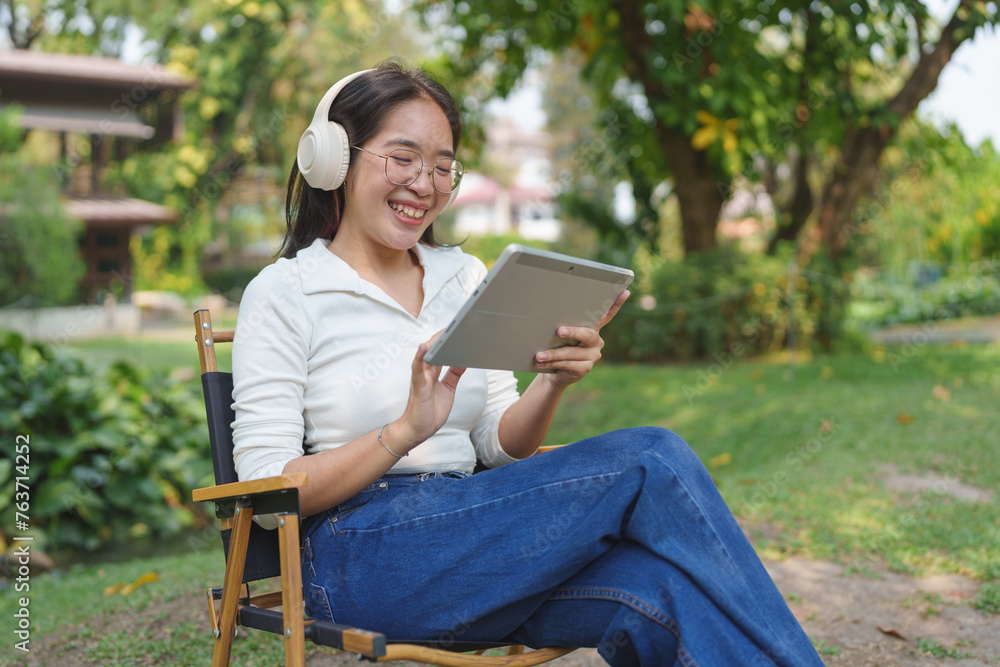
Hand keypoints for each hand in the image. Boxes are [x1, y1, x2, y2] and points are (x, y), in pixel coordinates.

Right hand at [390, 332, 466, 451]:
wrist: (419, 431)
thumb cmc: (430, 411)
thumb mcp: (448, 389)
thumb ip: (454, 374)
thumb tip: (464, 360)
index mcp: (433, 372)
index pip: (441, 351)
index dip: (448, 340)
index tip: (460, 328)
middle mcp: (426, 372)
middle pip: (434, 349)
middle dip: (443, 337)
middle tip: (456, 325)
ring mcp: (421, 378)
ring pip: (426, 356)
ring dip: (434, 343)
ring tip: (443, 331)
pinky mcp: (417, 387)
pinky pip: (417, 370)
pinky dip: (420, 358)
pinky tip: (423, 347)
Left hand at [533, 290, 629, 387]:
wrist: (553, 373)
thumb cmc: (555, 348)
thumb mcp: (559, 336)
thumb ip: (563, 326)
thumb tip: (551, 319)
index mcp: (592, 328)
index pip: (606, 315)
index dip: (616, 304)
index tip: (625, 292)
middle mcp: (596, 341)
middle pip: (587, 334)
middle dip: (572, 332)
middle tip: (559, 331)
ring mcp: (593, 355)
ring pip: (572, 352)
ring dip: (553, 354)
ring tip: (539, 355)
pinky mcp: (586, 368)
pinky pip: (569, 364)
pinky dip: (553, 363)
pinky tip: (541, 363)